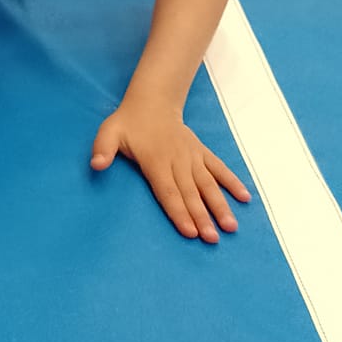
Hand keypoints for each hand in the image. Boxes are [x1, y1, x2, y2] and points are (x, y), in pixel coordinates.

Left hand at [91, 101, 250, 242]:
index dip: (179, 211)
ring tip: (231, 226)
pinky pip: (219, 168)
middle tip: (212, 239)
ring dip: (220, 205)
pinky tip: (245, 197)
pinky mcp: (201, 152)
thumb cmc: (128, 123)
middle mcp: (177, 160)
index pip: (168, 190)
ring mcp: (192, 156)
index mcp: (155, 159)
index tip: (190, 232)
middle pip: (190, 193)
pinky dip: (232, 181)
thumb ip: (103, 149)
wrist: (152, 102)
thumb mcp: (109, 132)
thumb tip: (96, 165)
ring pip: (208, 183)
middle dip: (202, 217)